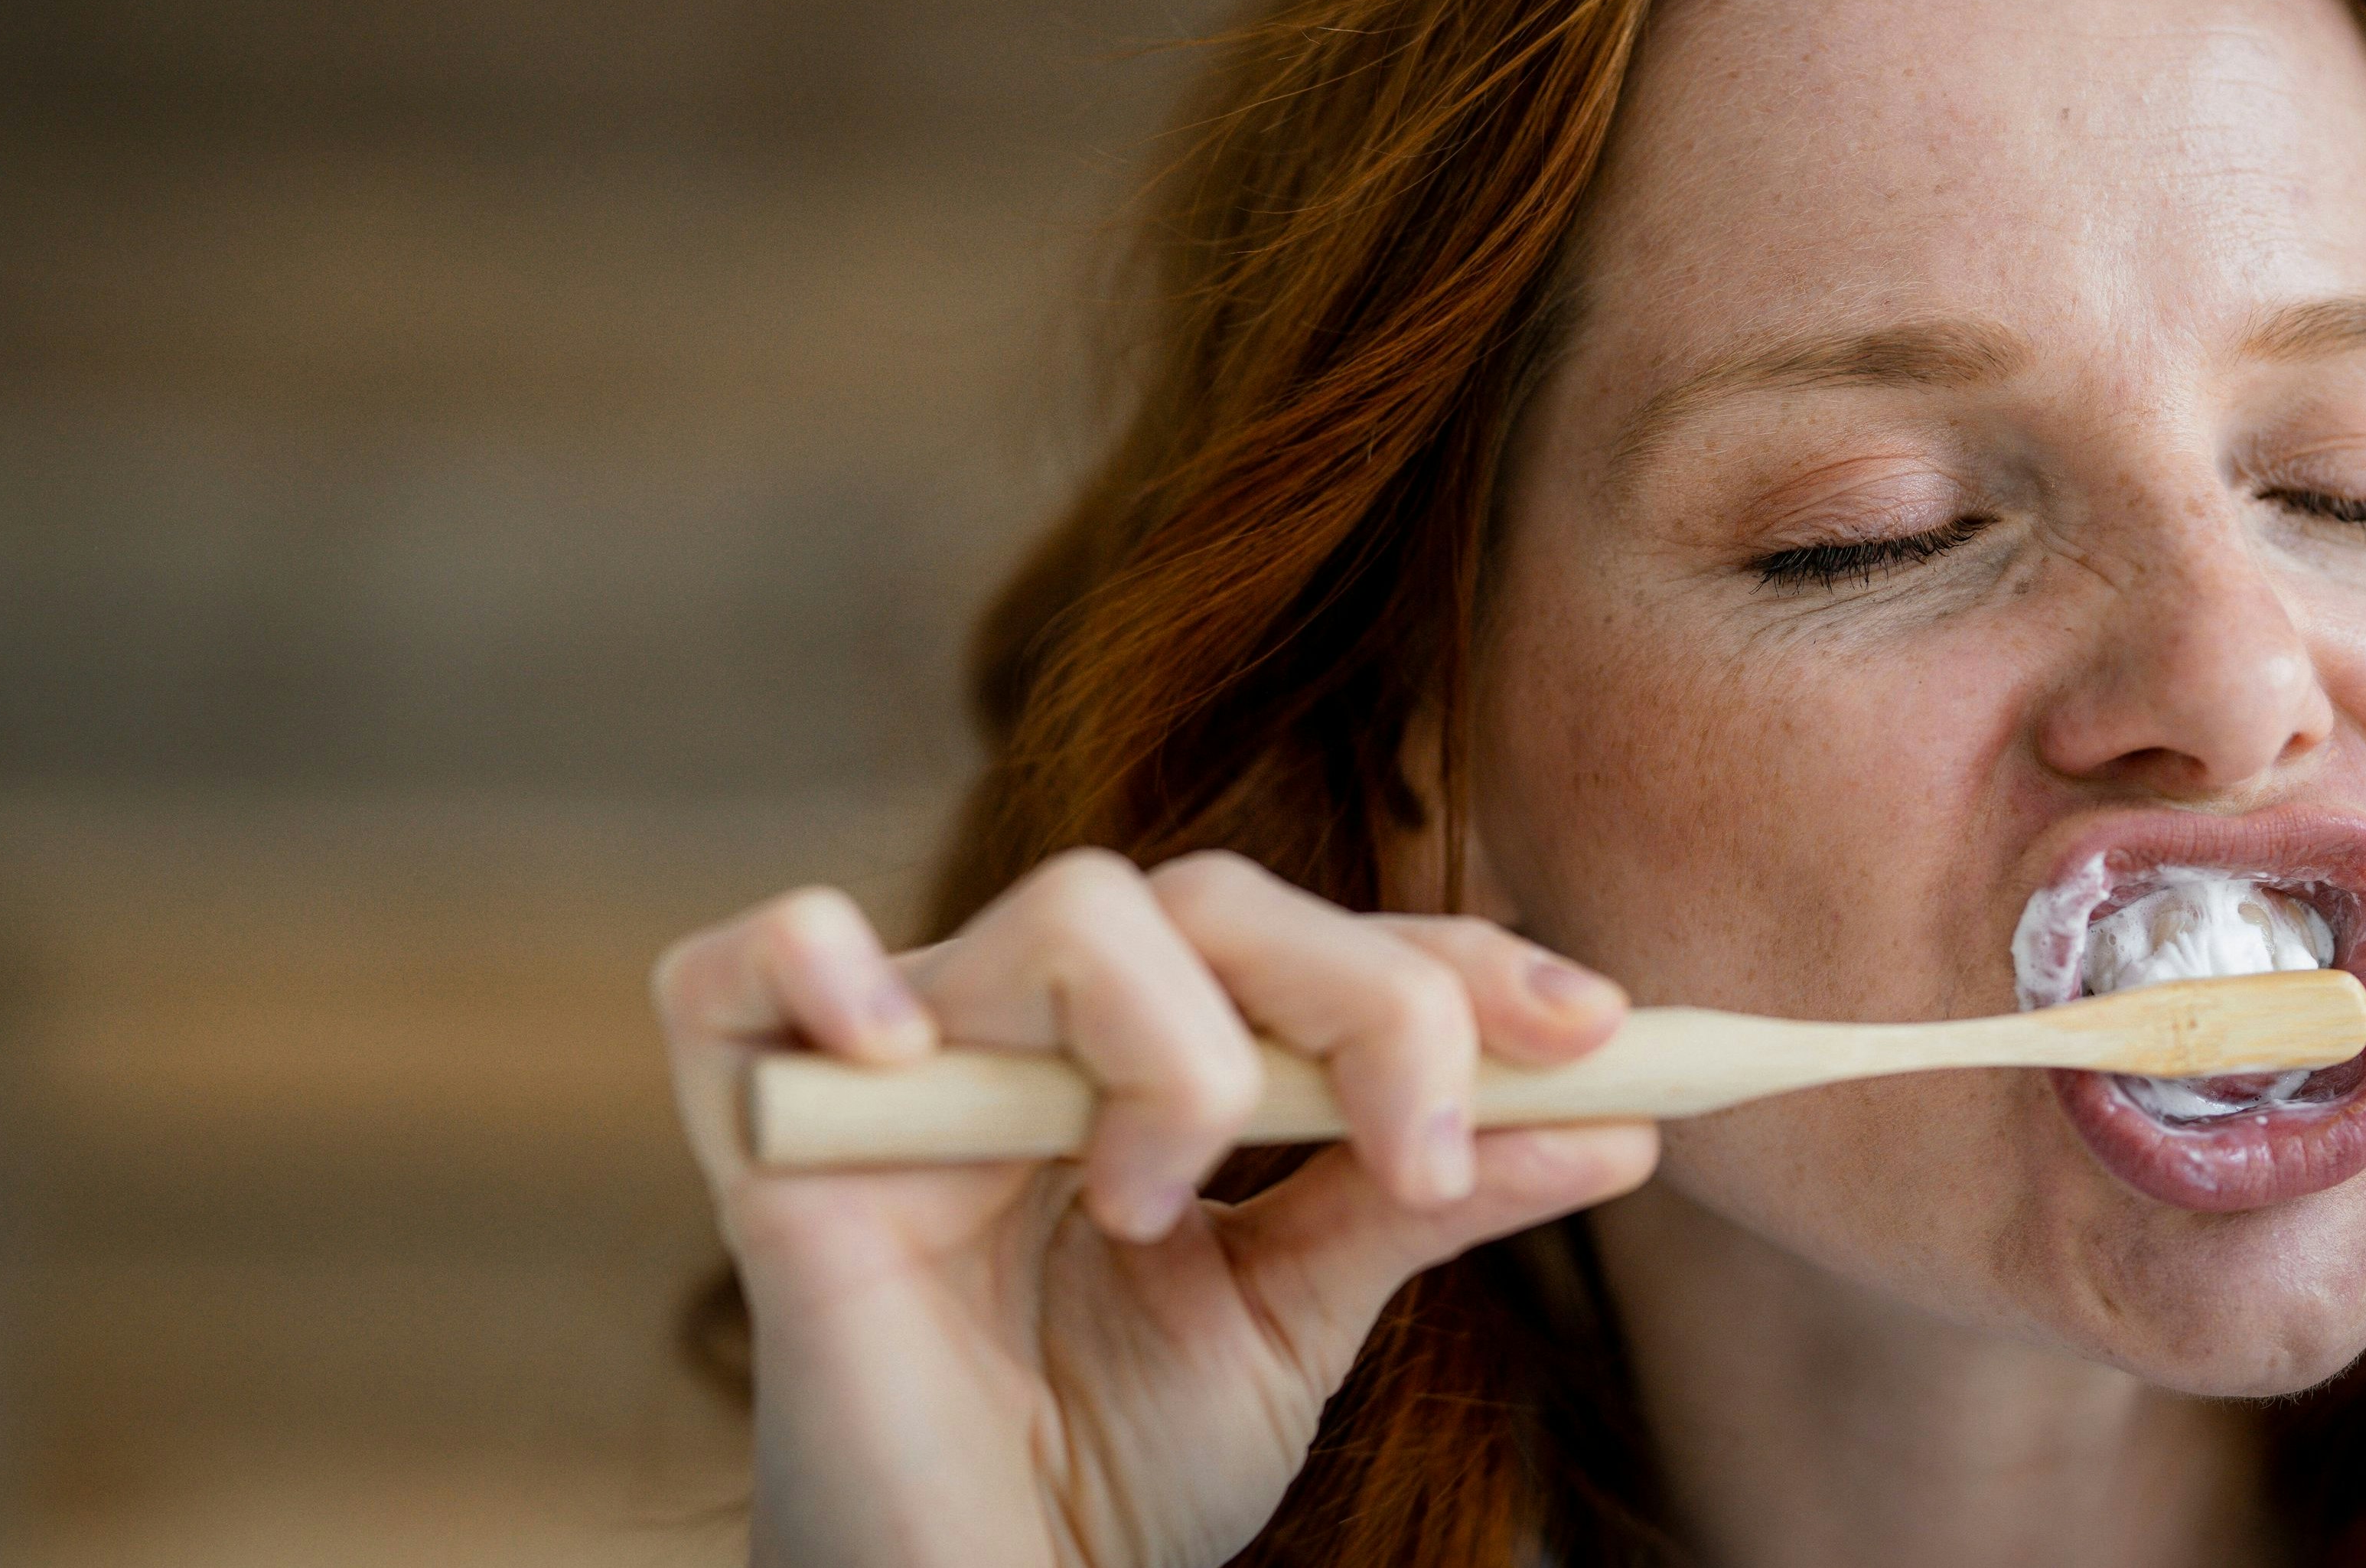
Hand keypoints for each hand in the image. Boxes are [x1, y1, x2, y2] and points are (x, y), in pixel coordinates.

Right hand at [653, 848, 1658, 1567]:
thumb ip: (1426, 1203)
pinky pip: (740, 973)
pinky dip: (816, 969)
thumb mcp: (1296, 1324)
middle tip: (1419, 1154)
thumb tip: (1624, 1123)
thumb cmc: (1111, 1471)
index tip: (1599, 1032)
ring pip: (1065, 913)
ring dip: (1174, 1046)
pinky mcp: (765, 1137)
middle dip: (1368, 1000)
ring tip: (1151, 1206)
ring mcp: (900, 1072)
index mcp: (1158, 1062)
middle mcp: (1037, 1038)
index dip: (1458, 959)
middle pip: (1211, 895)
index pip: (1316, 943)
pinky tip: (899, 1053)